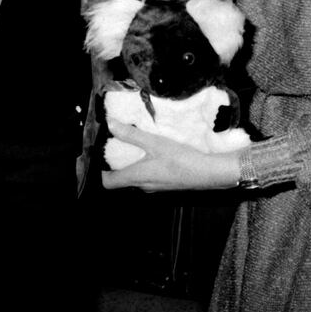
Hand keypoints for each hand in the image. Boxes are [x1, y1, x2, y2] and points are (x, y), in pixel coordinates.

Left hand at [101, 120, 239, 191]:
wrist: (208, 173)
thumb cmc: (180, 159)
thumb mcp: (154, 142)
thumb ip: (131, 134)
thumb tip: (110, 125)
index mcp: (136, 178)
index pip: (108, 182)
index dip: (102, 170)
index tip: (103, 155)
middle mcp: (144, 186)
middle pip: (122, 178)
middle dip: (119, 162)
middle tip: (120, 143)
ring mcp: (156, 186)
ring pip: (137, 176)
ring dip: (134, 163)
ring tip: (138, 144)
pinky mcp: (167, 184)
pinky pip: (150, 176)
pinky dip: (147, 165)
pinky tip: (156, 152)